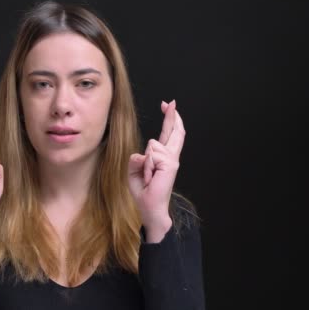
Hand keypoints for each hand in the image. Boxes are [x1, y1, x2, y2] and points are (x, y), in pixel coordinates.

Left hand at [128, 100, 184, 238]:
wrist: (150, 207)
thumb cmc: (144, 190)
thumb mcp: (134, 171)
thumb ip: (136, 159)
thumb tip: (143, 153)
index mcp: (163, 156)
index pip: (167, 134)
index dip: (169, 119)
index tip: (168, 105)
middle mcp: (171, 156)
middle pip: (174, 131)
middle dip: (171, 116)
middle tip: (171, 102)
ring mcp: (172, 160)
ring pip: (153, 145)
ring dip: (146, 162)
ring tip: (149, 175)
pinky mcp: (170, 164)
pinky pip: (151, 155)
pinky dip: (147, 166)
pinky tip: (151, 176)